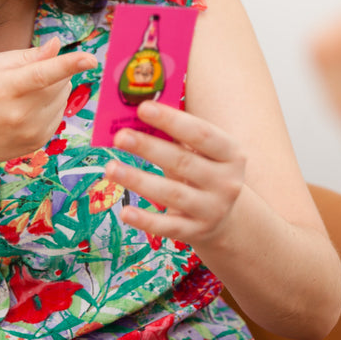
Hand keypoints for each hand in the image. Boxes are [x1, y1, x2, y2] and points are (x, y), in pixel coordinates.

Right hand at [0, 37, 96, 173]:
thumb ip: (25, 57)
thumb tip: (56, 46)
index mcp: (4, 90)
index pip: (43, 75)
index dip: (69, 64)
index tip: (91, 58)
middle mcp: (21, 115)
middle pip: (60, 82)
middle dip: (52, 71)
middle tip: (21, 77)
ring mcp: (31, 132)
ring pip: (63, 96)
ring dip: (51, 89)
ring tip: (18, 96)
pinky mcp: (38, 142)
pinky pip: (59, 112)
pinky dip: (48, 105)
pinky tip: (23, 110)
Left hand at [104, 101, 245, 245]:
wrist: (224, 216)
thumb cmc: (203, 170)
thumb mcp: (200, 152)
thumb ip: (174, 135)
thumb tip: (134, 114)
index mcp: (231, 153)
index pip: (201, 133)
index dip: (172, 120)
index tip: (142, 107)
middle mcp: (226, 182)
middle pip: (183, 162)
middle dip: (149, 148)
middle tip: (120, 136)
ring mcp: (213, 210)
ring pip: (173, 194)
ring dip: (139, 180)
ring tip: (110, 168)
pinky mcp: (196, 232)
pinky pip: (168, 227)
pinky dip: (146, 220)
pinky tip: (125, 211)